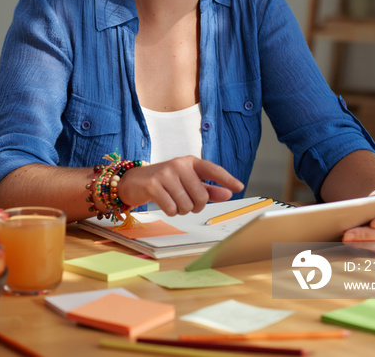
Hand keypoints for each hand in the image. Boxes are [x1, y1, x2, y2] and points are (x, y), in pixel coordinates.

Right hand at [117, 156, 243, 215]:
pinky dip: (171, 211)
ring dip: (182, 210)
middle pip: (201, 196)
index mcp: (190, 162)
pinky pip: (172, 208)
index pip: (212, 170)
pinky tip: (164, 203)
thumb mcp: (187, 182)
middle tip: (185, 201)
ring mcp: (166, 173)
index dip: (227, 179)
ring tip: (173, 200)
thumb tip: (228, 193)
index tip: (239, 187)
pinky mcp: (154, 185)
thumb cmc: (165, 181)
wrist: (134, 181)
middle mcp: (180, 164)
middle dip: (195, 206)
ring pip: (187, 205)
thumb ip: (208, 188)